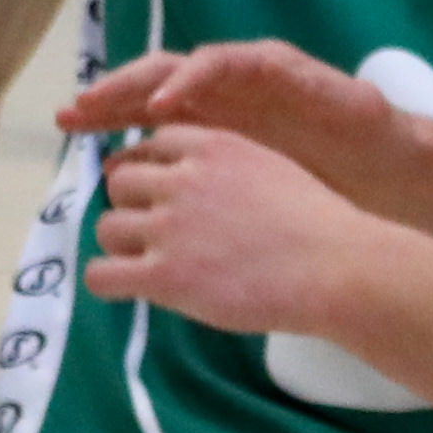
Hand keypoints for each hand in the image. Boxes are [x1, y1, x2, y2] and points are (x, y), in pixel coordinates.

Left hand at [61, 40, 416, 201]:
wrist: (381, 176)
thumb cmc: (316, 199)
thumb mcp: (240, 207)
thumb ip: (193, 208)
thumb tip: (135, 234)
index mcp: (216, 121)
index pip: (148, 109)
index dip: (109, 115)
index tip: (69, 128)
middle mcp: (228, 93)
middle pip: (153, 83)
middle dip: (111, 94)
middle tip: (73, 111)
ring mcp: (252, 76)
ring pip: (181, 65)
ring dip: (139, 82)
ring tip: (105, 101)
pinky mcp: (280, 66)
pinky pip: (225, 62)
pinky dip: (190, 78)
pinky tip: (163, 105)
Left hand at [85, 125, 375, 334]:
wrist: (333, 267)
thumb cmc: (316, 224)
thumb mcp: (268, 167)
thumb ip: (226, 167)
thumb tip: (196, 183)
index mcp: (210, 146)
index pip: (152, 144)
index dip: (154, 171)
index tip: (162, 194)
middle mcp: (182, 179)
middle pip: (121, 181)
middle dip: (133, 206)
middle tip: (155, 234)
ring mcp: (168, 227)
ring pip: (105, 226)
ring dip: (120, 244)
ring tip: (145, 264)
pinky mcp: (163, 276)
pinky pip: (99, 274)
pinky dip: (106, 280)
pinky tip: (127, 287)